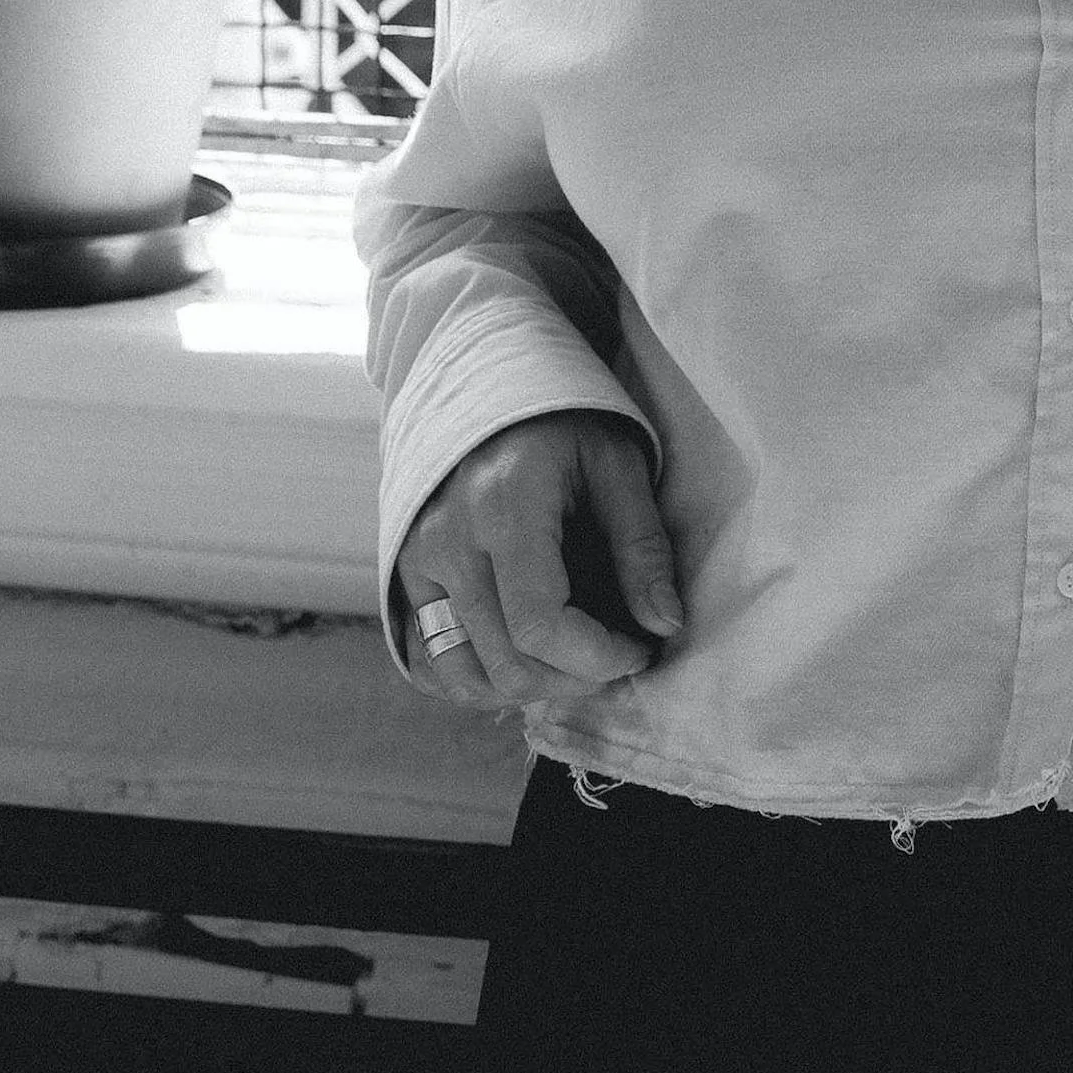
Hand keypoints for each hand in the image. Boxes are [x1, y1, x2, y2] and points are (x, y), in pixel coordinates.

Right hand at [393, 412, 682, 749]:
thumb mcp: (618, 465)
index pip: (541, 625)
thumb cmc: (565, 423)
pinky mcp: (406, 575)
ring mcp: (419, 561)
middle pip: (508, 661)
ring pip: (469, 674)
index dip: (599, 658)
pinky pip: (433, 662)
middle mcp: (450, 541)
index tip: (641, 649)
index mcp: (506, 507)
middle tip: (619, 656)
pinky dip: (481, 682)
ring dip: (532, 687)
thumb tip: (666, 627)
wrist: (491, 385)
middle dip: (576, 679)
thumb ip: (643, 546)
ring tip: (577, 661)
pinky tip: (526, 661)